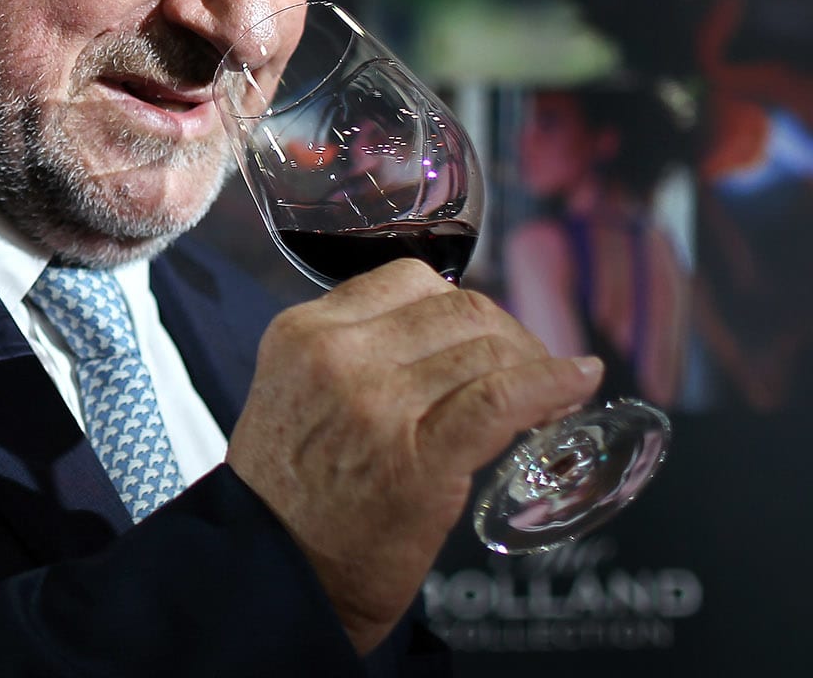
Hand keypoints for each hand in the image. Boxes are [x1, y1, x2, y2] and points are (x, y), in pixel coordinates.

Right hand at [225, 259, 601, 655]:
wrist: (274, 573)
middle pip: (458, 310)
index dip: (462, 307)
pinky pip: (503, 398)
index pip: (408, 280)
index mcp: (303, 332)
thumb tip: (437, 338)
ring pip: (486, 350)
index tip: (484, 337)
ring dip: (535, 364)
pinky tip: (578, 383)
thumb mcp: (294, 392)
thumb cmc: (288, 492)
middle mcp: (337, 356)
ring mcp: (378, 404)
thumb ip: (348, 353)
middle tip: (528, 369)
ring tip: (553, 393)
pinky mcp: (422, 457)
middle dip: (507, 334)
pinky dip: (552, 385)